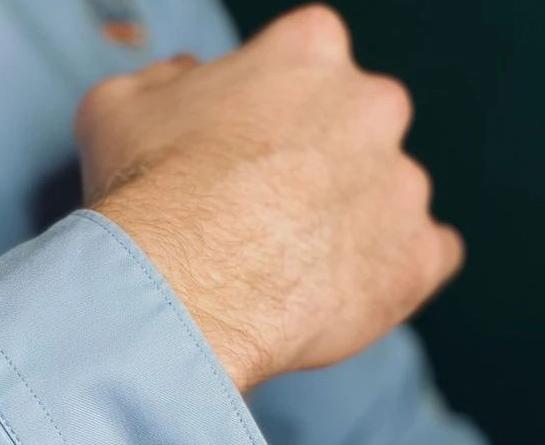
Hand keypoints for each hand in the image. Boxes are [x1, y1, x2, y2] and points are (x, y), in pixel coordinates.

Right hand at [75, 5, 463, 390]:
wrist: (177, 292)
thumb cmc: (145, 197)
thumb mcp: (120, 108)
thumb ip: (168, 80)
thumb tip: (193, 78)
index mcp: (309, 52)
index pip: (309, 62)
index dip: (274, 109)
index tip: (249, 149)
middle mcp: (373, 107)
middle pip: (357, 128)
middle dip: (320, 163)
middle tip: (267, 214)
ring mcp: (402, 187)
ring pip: (388, 197)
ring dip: (352, 223)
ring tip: (291, 268)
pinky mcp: (416, 261)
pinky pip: (424, 259)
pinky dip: (392, 272)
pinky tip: (344, 289)